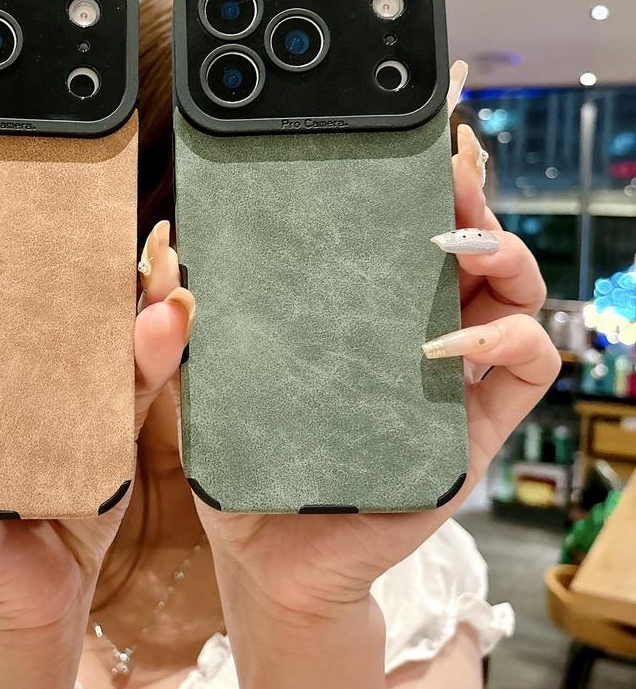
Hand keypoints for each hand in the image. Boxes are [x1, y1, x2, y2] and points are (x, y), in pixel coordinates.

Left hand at [186, 64, 561, 619]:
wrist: (263, 554)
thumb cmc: (240, 452)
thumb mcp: (200, 375)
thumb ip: (176, 322)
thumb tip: (163, 251)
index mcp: (359, 306)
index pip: (400, 226)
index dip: (413, 176)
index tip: (406, 134)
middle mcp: (414, 329)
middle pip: (466, 242)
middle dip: (468, 192)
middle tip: (446, 162)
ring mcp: (450, 378)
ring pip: (513, 292)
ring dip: (503, 250)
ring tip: (461, 235)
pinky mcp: (470, 432)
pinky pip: (525, 371)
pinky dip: (509, 341)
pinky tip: (452, 341)